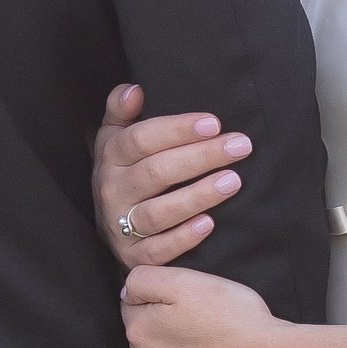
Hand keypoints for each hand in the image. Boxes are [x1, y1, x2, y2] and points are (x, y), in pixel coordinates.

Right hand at [93, 83, 252, 267]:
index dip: (177, 130)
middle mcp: (113, 191)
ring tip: (233, 181)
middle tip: (240, 146)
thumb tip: (133, 90)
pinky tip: (210, 224)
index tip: (214, 123)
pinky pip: (157, 250)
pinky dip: (183, 238)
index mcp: (111, 158)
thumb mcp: (114, 140)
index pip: (142, 140)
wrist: (107, 228)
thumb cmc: (123, 175)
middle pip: (157, 172)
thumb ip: (120, 112)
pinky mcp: (133, 257)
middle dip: (201, 157)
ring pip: (159, 212)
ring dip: (198, 196)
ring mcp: (121, 226)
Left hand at [122, 264, 296, 347]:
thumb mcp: (188, 280)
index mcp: (141, 330)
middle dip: (159, 333)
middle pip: (140, 343)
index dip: (157, 300)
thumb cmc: (237, 320)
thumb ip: (145, 279)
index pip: (132, 308)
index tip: (182, 302)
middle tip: (195, 327)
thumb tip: (127, 292)